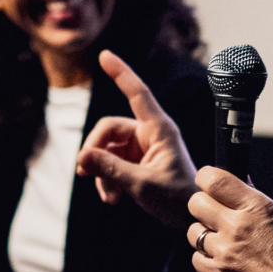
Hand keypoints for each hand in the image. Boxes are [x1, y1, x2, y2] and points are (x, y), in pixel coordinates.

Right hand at [76, 50, 198, 228]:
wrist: (190, 217)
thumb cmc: (177, 198)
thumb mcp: (141, 184)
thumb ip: (110, 169)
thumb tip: (82, 157)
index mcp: (159, 129)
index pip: (137, 93)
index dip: (121, 72)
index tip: (105, 55)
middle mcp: (149, 133)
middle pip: (109, 129)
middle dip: (96, 151)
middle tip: (85, 172)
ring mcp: (141, 148)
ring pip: (106, 149)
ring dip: (102, 172)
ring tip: (109, 196)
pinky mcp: (135, 162)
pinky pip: (111, 163)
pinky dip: (107, 181)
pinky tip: (113, 198)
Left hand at [186, 167, 272, 271]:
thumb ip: (255, 200)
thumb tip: (241, 182)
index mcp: (256, 207)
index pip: (214, 180)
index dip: (205, 178)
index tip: (207, 184)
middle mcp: (237, 225)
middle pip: (196, 203)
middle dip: (202, 207)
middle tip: (213, 215)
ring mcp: (225, 250)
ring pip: (194, 232)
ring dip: (203, 235)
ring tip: (221, 242)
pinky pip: (196, 259)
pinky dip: (204, 259)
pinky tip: (220, 259)